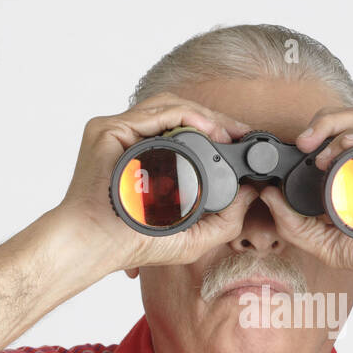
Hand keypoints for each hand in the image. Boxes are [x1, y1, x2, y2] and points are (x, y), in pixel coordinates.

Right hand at [55, 92, 261, 271]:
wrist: (99, 245)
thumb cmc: (135, 242)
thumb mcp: (193, 236)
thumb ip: (226, 219)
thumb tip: (253, 192)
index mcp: (146, 160)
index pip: (184, 133)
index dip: (217, 134)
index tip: (243, 143)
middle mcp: (131, 142)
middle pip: (179, 115)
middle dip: (216, 122)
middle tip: (242, 133)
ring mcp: (119, 133)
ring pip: (169, 107)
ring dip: (205, 115)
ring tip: (229, 133)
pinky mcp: (110, 129)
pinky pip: (155, 111)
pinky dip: (186, 115)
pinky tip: (208, 129)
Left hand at [259, 107, 352, 295]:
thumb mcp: (329, 241)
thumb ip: (296, 224)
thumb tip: (268, 197)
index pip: (351, 131)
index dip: (324, 131)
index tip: (301, 146)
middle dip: (328, 122)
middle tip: (305, 142)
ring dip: (344, 132)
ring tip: (324, 154)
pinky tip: (350, 145)